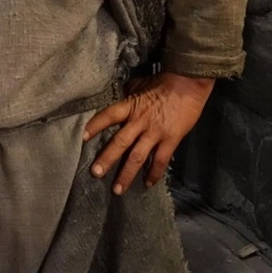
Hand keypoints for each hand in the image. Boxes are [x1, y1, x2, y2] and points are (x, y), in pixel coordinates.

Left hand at [83, 73, 214, 194]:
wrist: (188, 84)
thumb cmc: (162, 83)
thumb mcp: (140, 84)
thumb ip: (127, 93)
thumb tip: (118, 95)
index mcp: (130, 106)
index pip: (108, 116)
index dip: (94, 126)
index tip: (82, 138)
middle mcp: (139, 121)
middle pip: (120, 142)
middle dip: (107, 159)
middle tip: (95, 173)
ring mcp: (155, 132)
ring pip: (137, 156)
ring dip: (126, 174)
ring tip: (117, 189)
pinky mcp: (171, 139)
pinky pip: (160, 160)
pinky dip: (154, 173)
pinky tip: (148, 183)